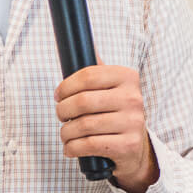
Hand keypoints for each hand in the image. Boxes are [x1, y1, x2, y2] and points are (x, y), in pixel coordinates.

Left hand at [55, 63, 157, 192]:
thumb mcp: (111, 88)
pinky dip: (72, 148)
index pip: (88, 76)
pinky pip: (89, 145)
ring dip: (66, 132)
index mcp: (127, 77)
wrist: (135, 148)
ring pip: (83, 125)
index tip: (58, 96)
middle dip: (63, 110)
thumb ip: (97, 71)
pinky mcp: (128, 145)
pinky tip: (70, 147)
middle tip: (61, 116)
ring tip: (65, 134)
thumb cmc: (115, 114)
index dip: (66, 86)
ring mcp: (133, 123)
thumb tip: (82, 44)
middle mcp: (133, 98)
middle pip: (83, 101)